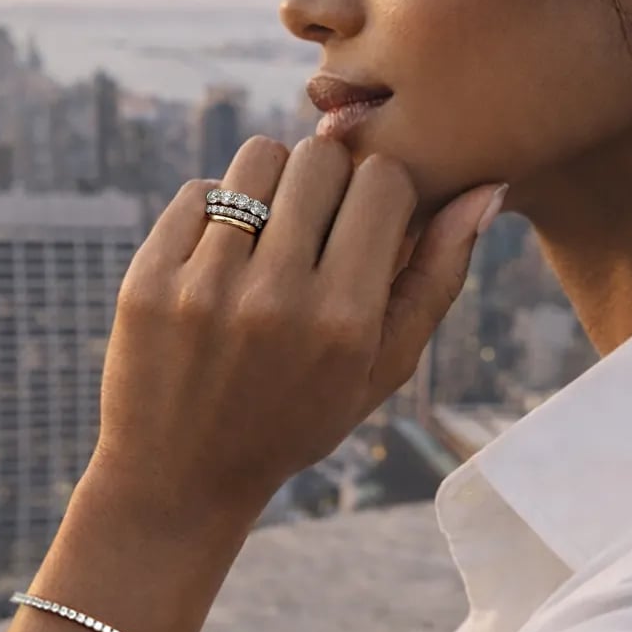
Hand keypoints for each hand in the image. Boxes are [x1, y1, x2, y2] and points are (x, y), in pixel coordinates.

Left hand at [87, 135, 505, 537]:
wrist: (180, 475)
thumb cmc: (297, 419)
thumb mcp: (382, 369)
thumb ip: (436, 279)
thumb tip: (483, 192)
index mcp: (345, 321)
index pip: (383, 181)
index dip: (385, 192)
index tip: (370, 222)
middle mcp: (275, 298)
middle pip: (321, 156)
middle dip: (331, 181)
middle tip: (320, 226)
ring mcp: (204, 287)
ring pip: (258, 158)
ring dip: (274, 184)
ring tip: (272, 235)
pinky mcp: (147, 280)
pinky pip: (198, 191)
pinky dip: (217, 211)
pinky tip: (222, 259)